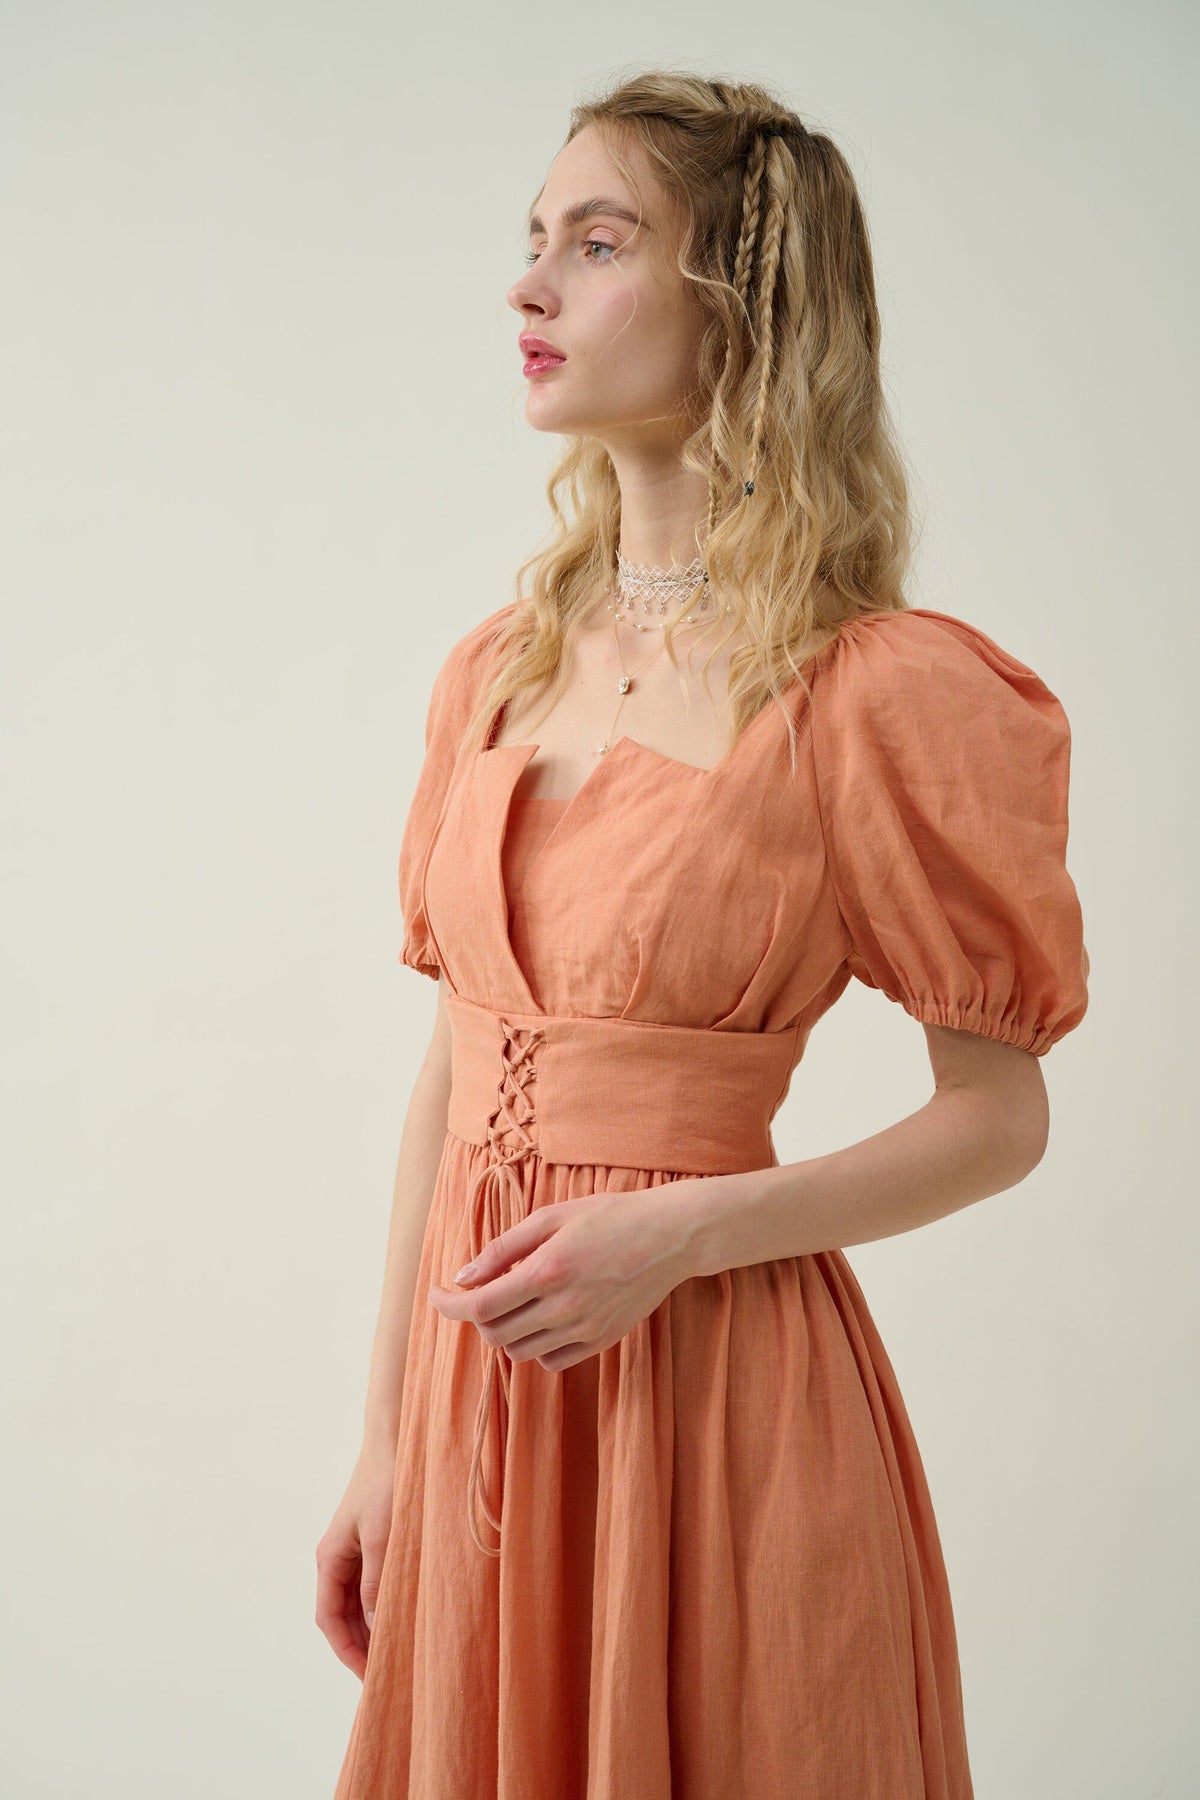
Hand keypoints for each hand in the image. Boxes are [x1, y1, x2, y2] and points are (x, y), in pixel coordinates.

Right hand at [314, 1439, 397, 1680]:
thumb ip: (377, 1581)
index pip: (330, 1618)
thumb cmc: (387, 1482)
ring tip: (397, 1655)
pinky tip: (403, 1618)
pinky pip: (372, 1585)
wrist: (396, 1439)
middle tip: (387, 1676)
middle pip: (343, 1616)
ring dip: (373, 1628)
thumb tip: (377, 1627)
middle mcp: (337, 1558)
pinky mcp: (372, 1542)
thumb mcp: (382, 1535)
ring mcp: (354, 1550)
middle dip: (361, 1646)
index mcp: (329, 1557)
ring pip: (358, 1602)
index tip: (368, 1677)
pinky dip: (383, 1606)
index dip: (347, 1651)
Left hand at [427, 1183, 700, 1371]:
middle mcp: (564, 1308)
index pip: (480, 1306)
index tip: (436, 1294)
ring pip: (519, 1351)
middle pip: (495, 1333)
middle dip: (477, 1315)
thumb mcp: (552, 1217)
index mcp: (547, 1271)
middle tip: (482, 1289)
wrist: (670, 1236)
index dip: (448, 1305)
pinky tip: (542, 1318)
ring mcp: (585, 1329)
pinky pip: (550, 1361)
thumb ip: (503, 1248)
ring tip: (514, 1301)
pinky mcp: (601, 1342)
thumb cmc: (609, 1216)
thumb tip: (462, 1277)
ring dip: (504, 1330)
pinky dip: (535, 1345)